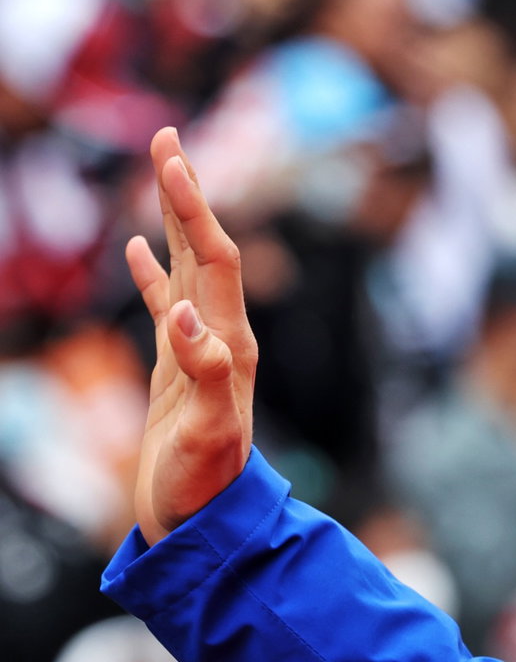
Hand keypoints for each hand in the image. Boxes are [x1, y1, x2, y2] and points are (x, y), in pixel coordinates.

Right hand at [126, 127, 256, 544]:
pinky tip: (137, 247)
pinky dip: (151, 271)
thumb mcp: (209, 435)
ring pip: (184, 269)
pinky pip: (164, 303)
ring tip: (161, 171)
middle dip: (187, 194)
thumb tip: (185, 317)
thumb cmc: (206, 486)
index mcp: (231, 345)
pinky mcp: (179, 367)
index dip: (195, 209)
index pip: (215, 261)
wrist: (204, 524)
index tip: (173, 158)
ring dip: (172, 220)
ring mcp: (200, 349)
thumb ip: (206, 377)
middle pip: (205, 250)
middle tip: (168, 137)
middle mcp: (222, 338)